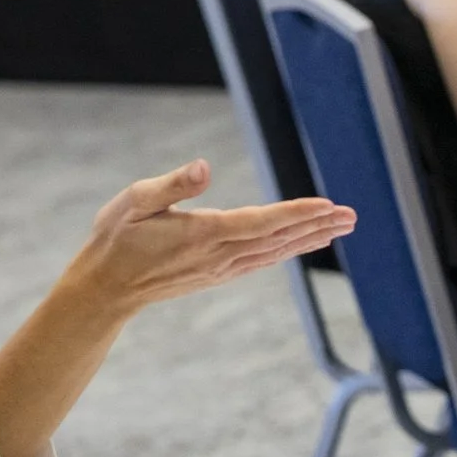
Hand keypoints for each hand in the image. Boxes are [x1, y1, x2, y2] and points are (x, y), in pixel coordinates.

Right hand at [64, 163, 355, 314]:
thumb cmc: (115, 238)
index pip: (262, 222)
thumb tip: (203, 167)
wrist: (105, 289)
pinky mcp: (217, 274)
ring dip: (309, 238)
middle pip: (278, 238)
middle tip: (352, 216)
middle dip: (317, 226)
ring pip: (275, 252)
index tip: (328, 206)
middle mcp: (219, 255)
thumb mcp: (134, 202)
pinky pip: (262, 260)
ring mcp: (220, 268)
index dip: (297, 213)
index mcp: (203, 234)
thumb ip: (172, 185)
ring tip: (339, 228)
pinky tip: (302, 244)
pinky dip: (287, 250)